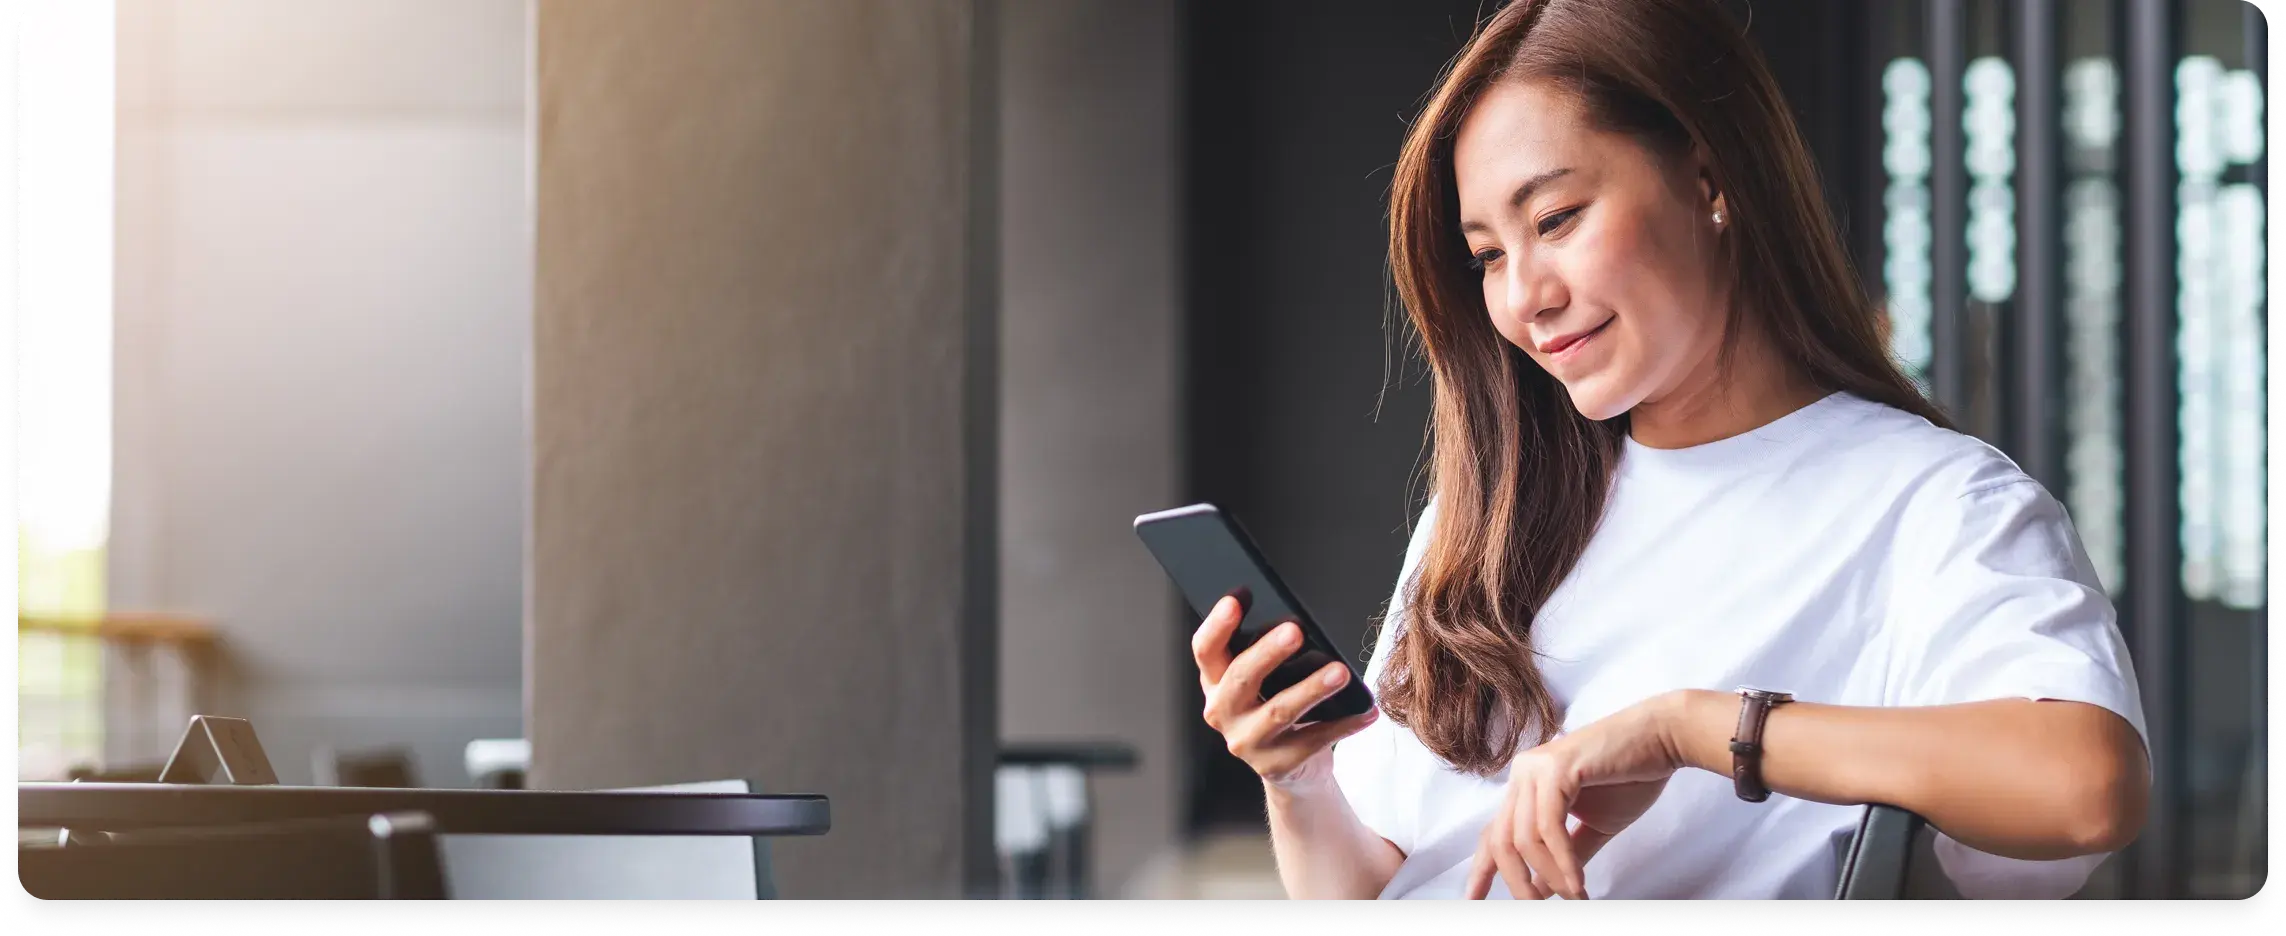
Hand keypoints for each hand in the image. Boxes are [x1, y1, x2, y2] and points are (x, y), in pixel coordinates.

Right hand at [1192, 595, 1379, 790]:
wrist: (1291, 769)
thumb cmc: (1276, 709)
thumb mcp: (1262, 683)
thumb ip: (1266, 657)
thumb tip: (1296, 623)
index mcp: (1216, 683)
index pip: (1206, 650)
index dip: (1217, 625)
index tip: (1237, 600)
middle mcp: (1223, 713)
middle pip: (1240, 678)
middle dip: (1267, 653)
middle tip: (1294, 630)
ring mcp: (1247, 742)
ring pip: (1279, 711)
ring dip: (1312, 689)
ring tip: (1340, 671)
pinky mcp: (1276, 764)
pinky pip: (1314, 740)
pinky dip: (1344, 724)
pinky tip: (1365, 710)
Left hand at [1464, 692, 1686, 899]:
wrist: (1663, 738)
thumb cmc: (1631, 778)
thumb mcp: (1593, 826)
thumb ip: (1565, 855)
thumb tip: (1543, 889)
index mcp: (1526, 785)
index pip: (1494, 832)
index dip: (1482, 869)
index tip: (1473, 899)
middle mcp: (1523, 773)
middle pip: (1501, 840)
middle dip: (1517, 882)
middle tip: (1536, 909)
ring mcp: (1536, 768)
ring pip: (1523, 837)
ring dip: (1550, 875)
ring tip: (1575, 896)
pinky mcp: (1556, 767)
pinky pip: (1549, 825)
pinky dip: (1562, 860)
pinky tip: (1578, 883)